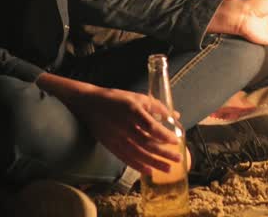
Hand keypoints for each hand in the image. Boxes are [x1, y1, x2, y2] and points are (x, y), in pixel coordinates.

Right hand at [37, 74, 182, 176]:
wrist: (89, 104)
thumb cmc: (117, 98)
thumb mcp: (137, 97)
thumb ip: (157, 107)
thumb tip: (175, 116)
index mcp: (132, 110)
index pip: (151, 127)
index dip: (164, 135)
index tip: (176, 140)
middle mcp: (124, 126)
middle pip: (147, 143)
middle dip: (164, 153)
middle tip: (178, 159)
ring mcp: (116, 137)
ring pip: (138, 153)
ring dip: (154, 163)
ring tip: (168, 169)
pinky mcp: (110, 145)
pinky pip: (126, 158)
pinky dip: (138, 165)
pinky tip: (149, 171)